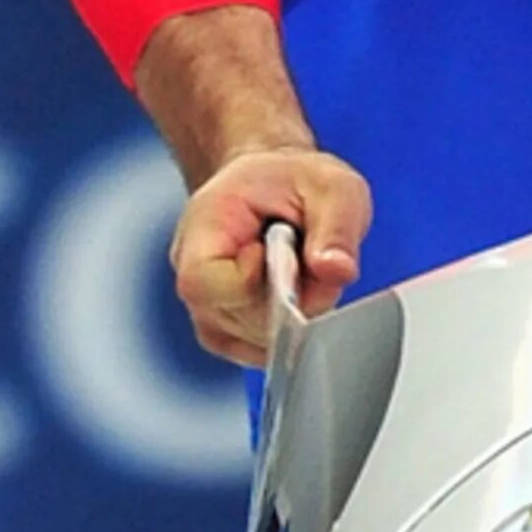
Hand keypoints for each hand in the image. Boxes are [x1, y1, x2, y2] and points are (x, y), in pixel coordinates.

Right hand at [167, 144, 370, 365]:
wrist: (274, 189)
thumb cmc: (293, 182)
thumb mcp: (331, 185)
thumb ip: (336, 226)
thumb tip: (336, 270)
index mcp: (202, 231)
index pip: (205, 284)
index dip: (253, 279)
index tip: (284, 249)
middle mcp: (194, 280)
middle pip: (242, 318)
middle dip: (295, 296)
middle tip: (311, 252)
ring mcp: (209, 314)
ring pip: (260, 340)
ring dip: (298, 310)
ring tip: (300, 266)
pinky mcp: (230, 336)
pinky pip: (266, 350)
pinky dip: (294, 327)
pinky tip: (296, 290)